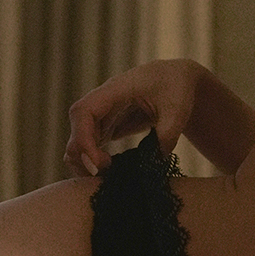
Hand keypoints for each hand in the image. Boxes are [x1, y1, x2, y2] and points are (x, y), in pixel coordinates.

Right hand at [63, 59, 204, 175]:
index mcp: (116, 90)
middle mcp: (103, 101)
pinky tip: (110, 173)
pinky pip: (90, 143)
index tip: (100, 163)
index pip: (84, 112)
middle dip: (82, 154)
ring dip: (85, 160)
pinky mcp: (107, 125)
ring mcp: (103, 113)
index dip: (84, 139)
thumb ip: (167, 135)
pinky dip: (93, 159)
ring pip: (79, 137)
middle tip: (106, 175)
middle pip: (76, 127)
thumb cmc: (176, 87)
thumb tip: (154, 163)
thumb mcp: (178, 111)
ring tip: (106, 178)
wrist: (176, 78)